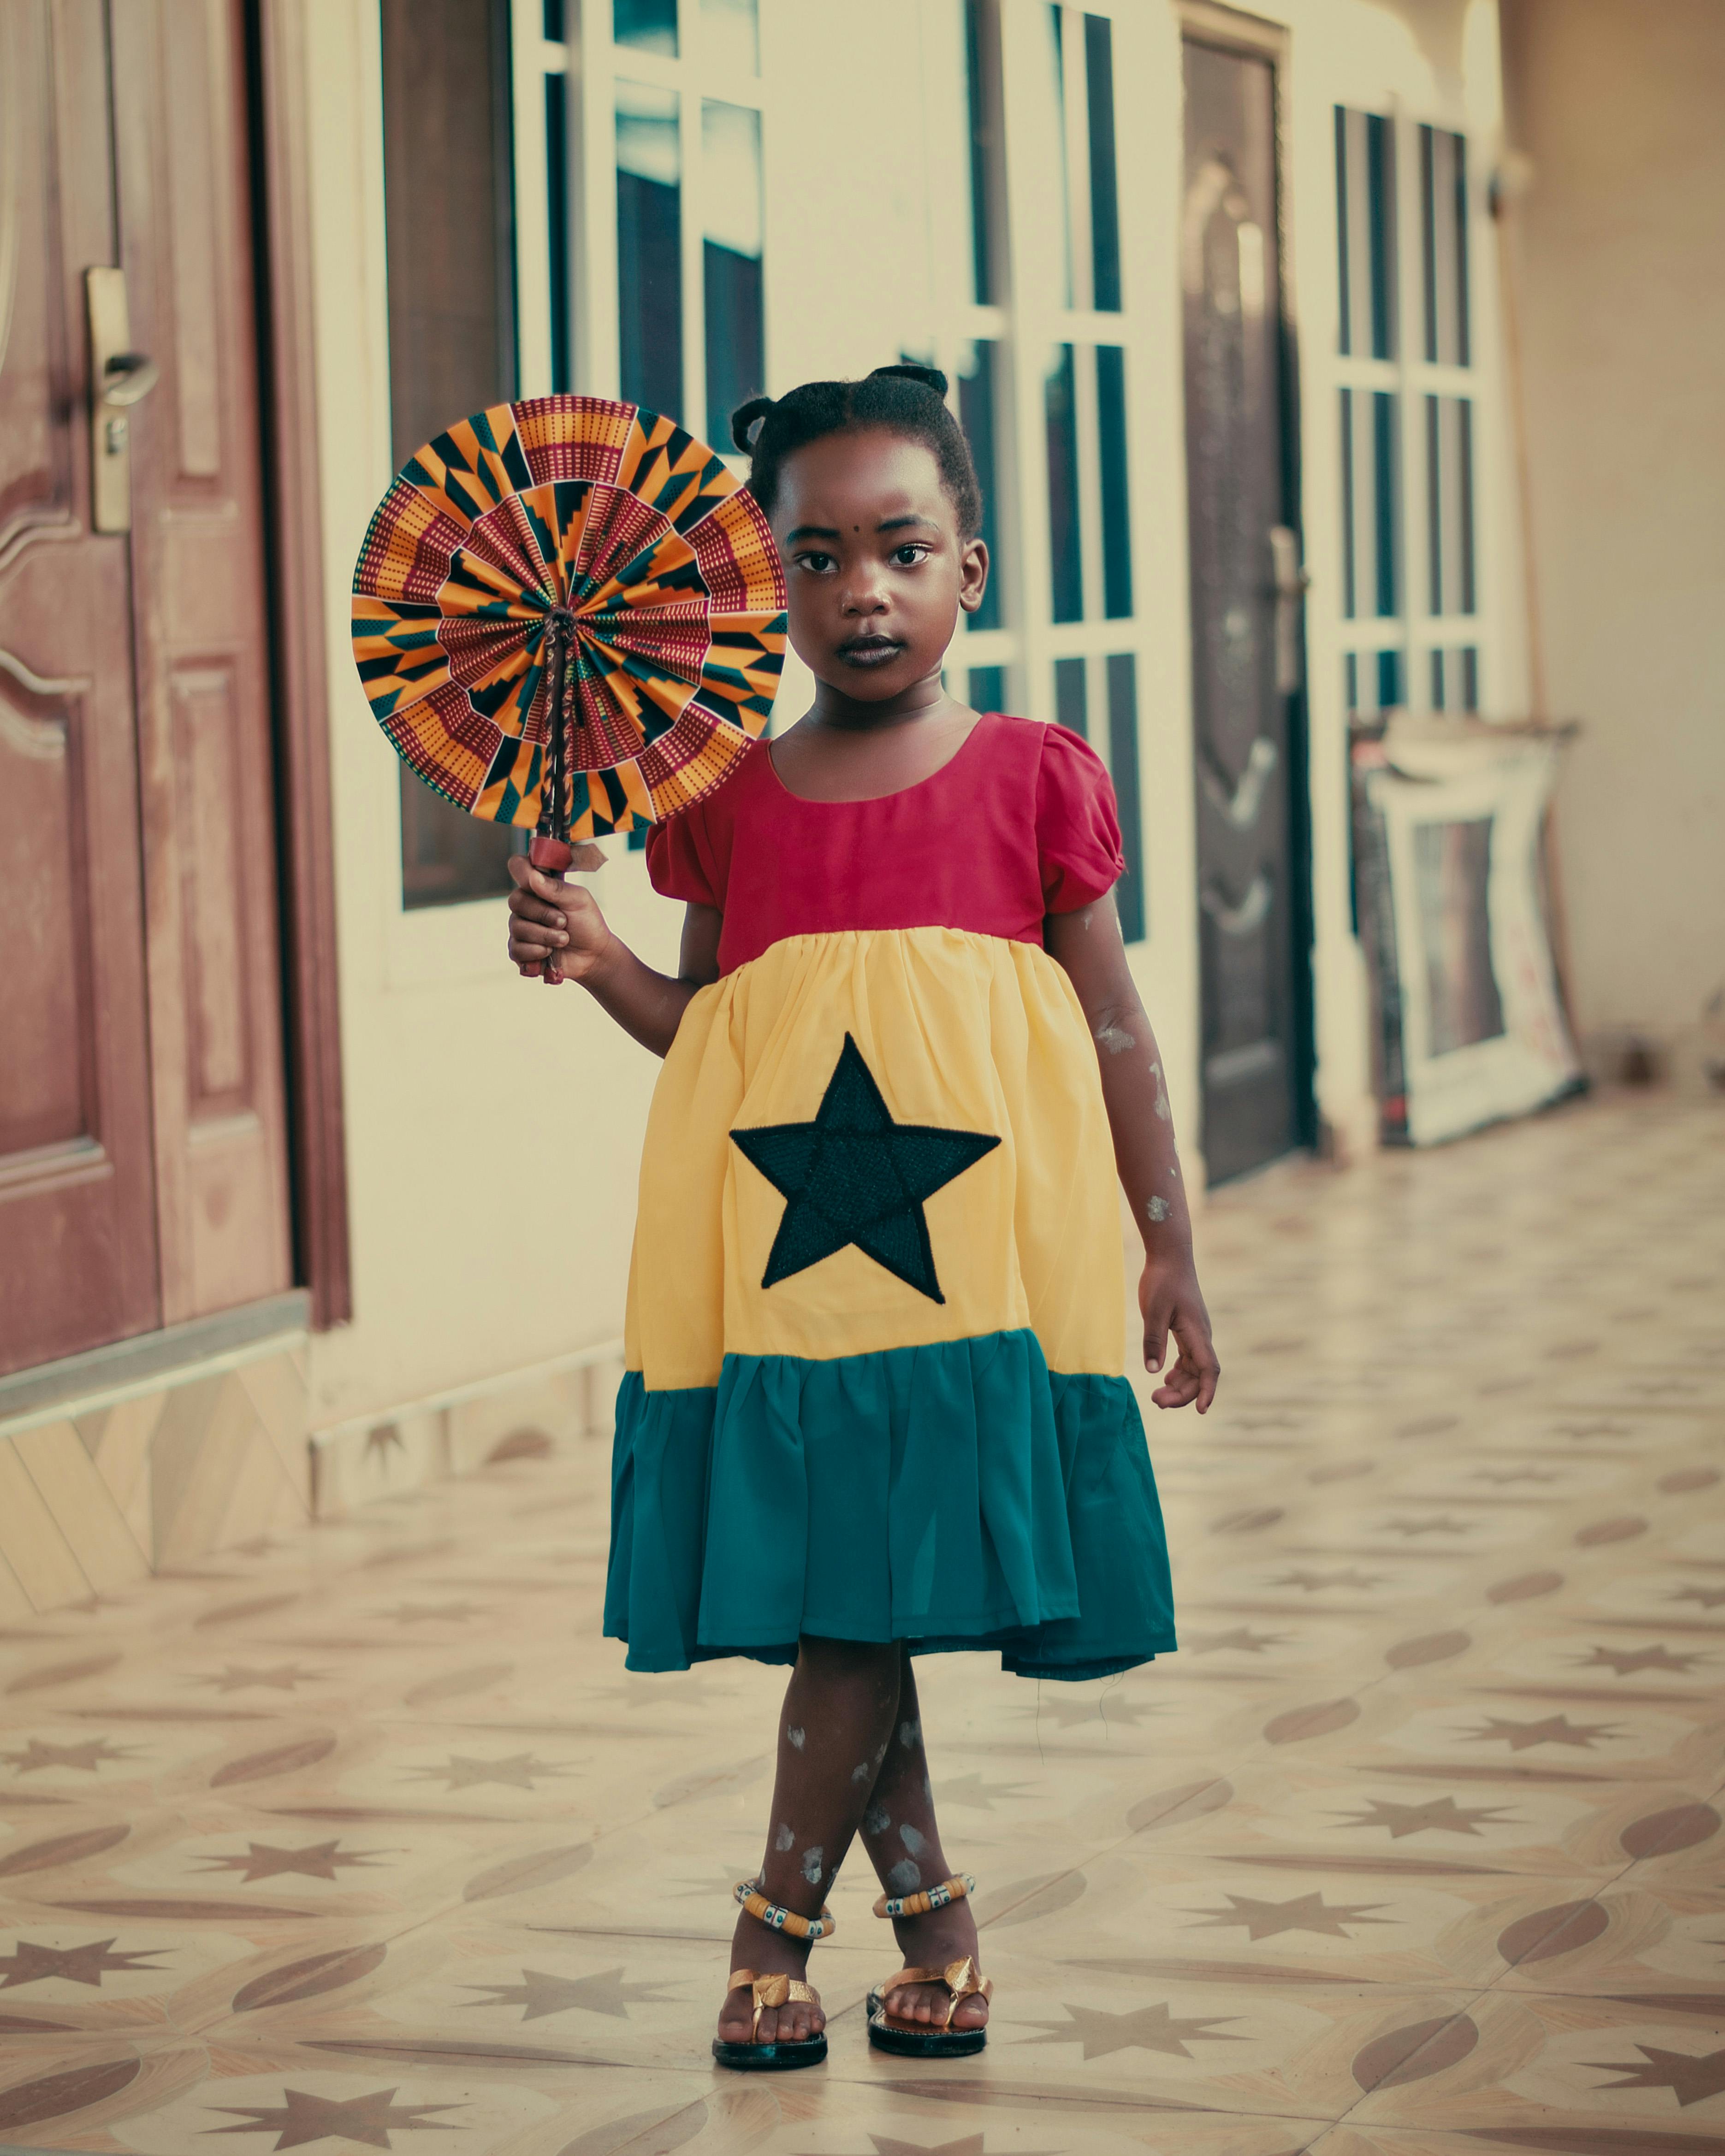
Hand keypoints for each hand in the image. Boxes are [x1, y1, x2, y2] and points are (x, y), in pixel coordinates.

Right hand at [506, 844, 608, 982]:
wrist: (593, 955)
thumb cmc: (586, 924)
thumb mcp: (578, 900)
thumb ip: (556, 888)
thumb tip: (533, 877)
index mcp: (538, 886)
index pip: (518, 867)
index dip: (523, 870)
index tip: (537, 880)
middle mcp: (526, 905)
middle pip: (515, 900)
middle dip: (543, 914)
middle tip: (563, 921)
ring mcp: (520, 927)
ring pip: (517, 927)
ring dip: (545, 935)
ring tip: (563, 939)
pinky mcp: (519, 950)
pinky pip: (517, 949)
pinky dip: (537, 951)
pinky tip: (550, 952)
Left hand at [1139, 1258, 1219, 1412]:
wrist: (1170, 1257)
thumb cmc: (1162, 1280)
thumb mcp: (1153, 1311)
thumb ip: (1153, 1341)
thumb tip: (1153, 1371)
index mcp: (1197, 1333)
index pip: (1208, 1369)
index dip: (1206, 1391)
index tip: (1201, 1411)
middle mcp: (1201, 1336)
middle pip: (1199, 1374)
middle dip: (1182, 1394)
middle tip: (1156, 1402)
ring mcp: (1196, 1334)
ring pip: (1193, 1369)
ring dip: (1180, 1386)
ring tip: (1158, 1397)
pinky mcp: (1188, 1330)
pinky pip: (1188, 1359)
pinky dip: (1179, 1372)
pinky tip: (1166, 1379)